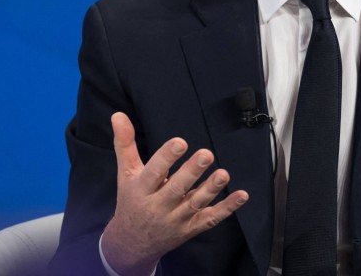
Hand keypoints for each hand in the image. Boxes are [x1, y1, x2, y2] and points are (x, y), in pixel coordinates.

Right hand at [100, 112, 248, 275]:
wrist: (131, 244)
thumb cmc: (131, 201)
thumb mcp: (125, 174)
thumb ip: (125, 144)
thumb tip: (118, 115)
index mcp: (141, 190)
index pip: (154, 172)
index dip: (167, 157)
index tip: (180, 142)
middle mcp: (159, 206)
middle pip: (177, 189)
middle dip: (192, 172)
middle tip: (206, 154)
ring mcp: (176, 219)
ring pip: (196, 204)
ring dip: (211, 189)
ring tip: (223, 173)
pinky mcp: (191, 228)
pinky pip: (211, 219)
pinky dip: (227, 208)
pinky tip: (242, 196)